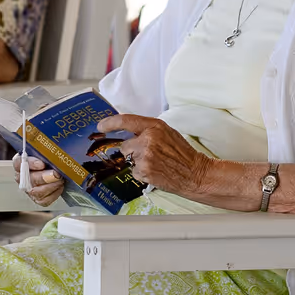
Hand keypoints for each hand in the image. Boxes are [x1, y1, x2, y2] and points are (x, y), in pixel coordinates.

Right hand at [15, 155, 63, 206]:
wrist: (52, 171)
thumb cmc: (46, 160)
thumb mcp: (44, 152)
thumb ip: (44, 151)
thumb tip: (52, 151)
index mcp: (20, 164)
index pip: (19, 163)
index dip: (31, 164)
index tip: (41, 164)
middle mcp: (22, 178)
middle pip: (30, 179)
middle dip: (45, 177)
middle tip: (56, 174)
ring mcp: (29, 190)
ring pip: (37, 192)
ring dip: (51, 186)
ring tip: (60, 180)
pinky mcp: (38, 199)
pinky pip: (45, 200)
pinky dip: (54, 193)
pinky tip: (60, 186)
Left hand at [95, 113, 211, 196]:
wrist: (194, 173)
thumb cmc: (182, 154)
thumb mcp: (168, 133)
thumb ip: (149, 130)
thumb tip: (130, 132)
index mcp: (154, 126)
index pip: (126, 120)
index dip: (110, 123)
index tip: (101, 126)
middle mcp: (148, 139)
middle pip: (125, 146)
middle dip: (133, 151)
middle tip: (150, 155)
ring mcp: (145, 156)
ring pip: (129, 159)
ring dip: (137, 163)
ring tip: (155, 164)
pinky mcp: (144, 170)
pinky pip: (134, 172)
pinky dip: (142, 173)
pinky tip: (155, 172)